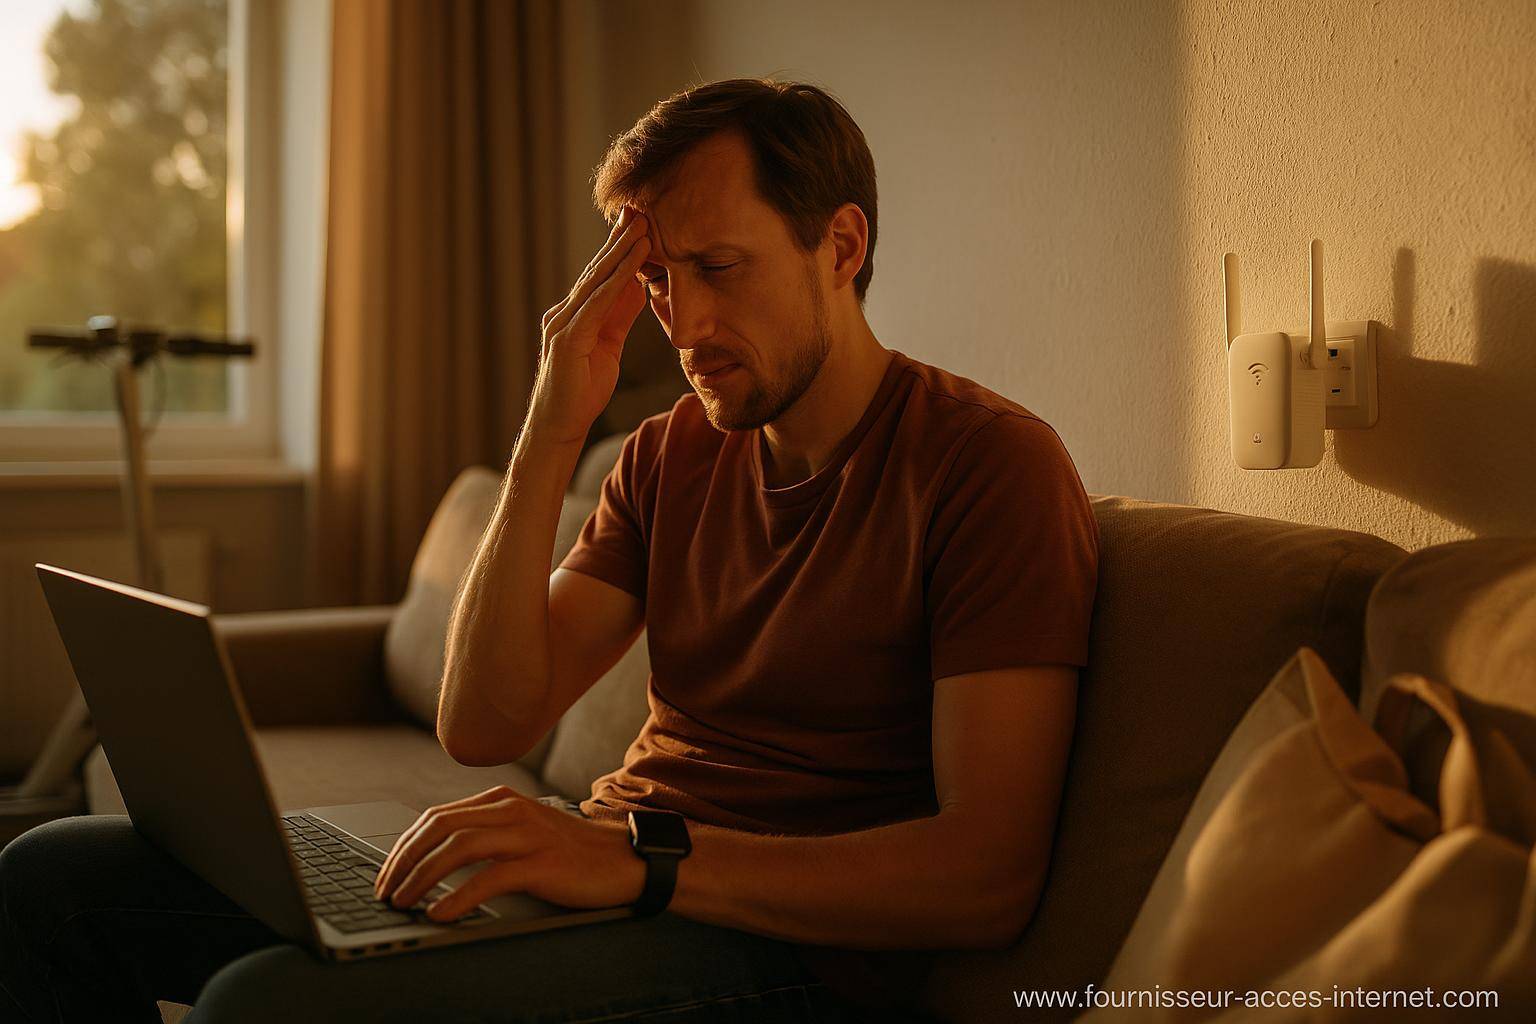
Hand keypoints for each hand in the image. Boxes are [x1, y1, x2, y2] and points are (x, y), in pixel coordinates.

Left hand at [372, 786, 644, 920]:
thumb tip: (435, 859)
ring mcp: (527, 834)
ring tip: (403, 902)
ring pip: (457, 848)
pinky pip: (488, 879)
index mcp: (501, 801)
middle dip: (403, 860)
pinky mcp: (541, 863)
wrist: (626, 859)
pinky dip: (457, 897)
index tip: (386, 873)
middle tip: (384, 890)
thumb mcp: (524, 831)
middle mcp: (510, 810)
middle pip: (439, 827)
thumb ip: (487, 834)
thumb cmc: (573, 852)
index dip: (404, 846)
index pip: (436, 817)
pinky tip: (440, 913)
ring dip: (421, 877)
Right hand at [527, 207, 651, 445]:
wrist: (559, 426)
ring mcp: (563, 324)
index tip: (639, 220)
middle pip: (596, 269)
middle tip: (639, 207)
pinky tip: (634, 264)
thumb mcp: (609, 345)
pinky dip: (617, 281)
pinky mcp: (567, 340)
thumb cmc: (582, 390)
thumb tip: (638, 287)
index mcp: (575, 313)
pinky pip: (597, 305)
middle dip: (619, 238)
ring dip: (621, 252)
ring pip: (596, 280)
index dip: (619, 247)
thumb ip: (619, 316)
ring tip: (642, 226)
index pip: (600, 274)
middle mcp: (564, 312)